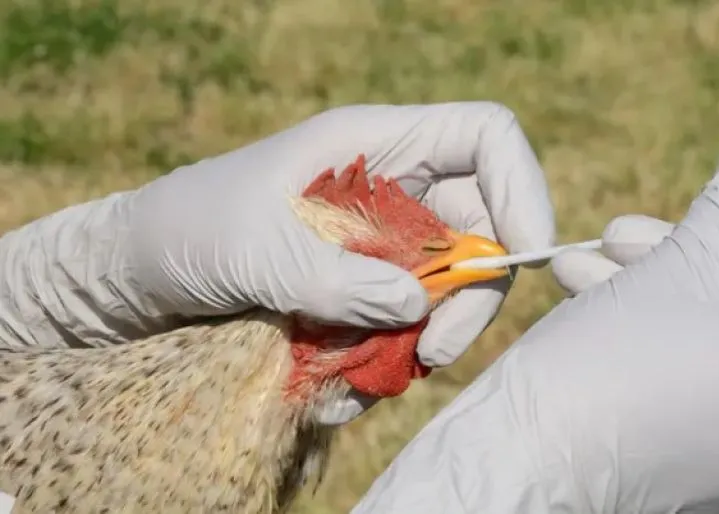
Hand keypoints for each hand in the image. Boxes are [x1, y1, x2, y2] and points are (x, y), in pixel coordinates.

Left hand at [0, 102, 553, 417]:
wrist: (140, 272)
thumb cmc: (188, 230)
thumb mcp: (256, 250)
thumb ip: (338, 280)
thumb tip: (418, 309)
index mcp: (376, 144)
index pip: (486, 138)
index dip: (521, 187)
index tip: (523, 256)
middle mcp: (393, 188)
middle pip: (482, 225)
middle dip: (472, 292)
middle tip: (435, 350)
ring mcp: (382, 242)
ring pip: (448, 286)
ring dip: (426, 336)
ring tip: (369, 375)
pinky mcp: (366, 288)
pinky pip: (408, 324)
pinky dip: (389, 358)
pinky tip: (341, 382)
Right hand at [350, 118, 718, 512]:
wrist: (524, 466)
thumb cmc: (600, 365)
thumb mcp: (677, 263)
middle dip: (696, 254)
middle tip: (627, 234)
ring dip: (662, 291)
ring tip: (589, 265)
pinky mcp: (714, 475)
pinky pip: (706, 389)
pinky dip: (661, 344)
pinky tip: (593, 305)